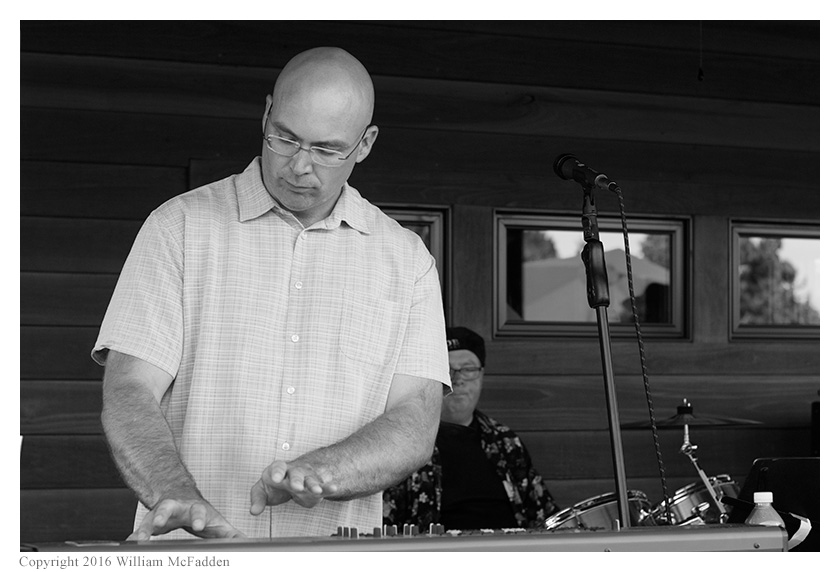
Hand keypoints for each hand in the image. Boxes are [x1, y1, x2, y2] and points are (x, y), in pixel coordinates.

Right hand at [128, 497, 245, 540]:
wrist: (178, 495)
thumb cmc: (199, 512)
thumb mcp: (216, 522)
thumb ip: (230, 534)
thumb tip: (248, 544)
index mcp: (195, 509)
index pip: (198, 511)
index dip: (199, 517)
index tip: (199, 525)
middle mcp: (176, 508)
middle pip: (169, 507)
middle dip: (164, 514)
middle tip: (160, 523)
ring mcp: (161, 513)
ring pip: (150, 516)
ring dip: (144, 526)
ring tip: (139, 538)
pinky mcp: (149, 522)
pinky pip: (139, 528)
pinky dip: (134, 536)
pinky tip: (130, 543)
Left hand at [249, 459, 338, 513]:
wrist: (294, 477)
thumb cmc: (276, 482)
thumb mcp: (262, 489)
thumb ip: (258, 499)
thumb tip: (254, 511)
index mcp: (279, 469)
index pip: (278, 467)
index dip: (277, 472)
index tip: (276, 478)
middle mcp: (295, 471)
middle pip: (296, 474)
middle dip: (297, 480)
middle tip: (296, 487)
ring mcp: (307, 477)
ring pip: (311, 480)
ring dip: (314, 485)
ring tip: (317, 491)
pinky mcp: (317, 485)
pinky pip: (323, 486)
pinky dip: (328, 488)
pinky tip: (333, 488)